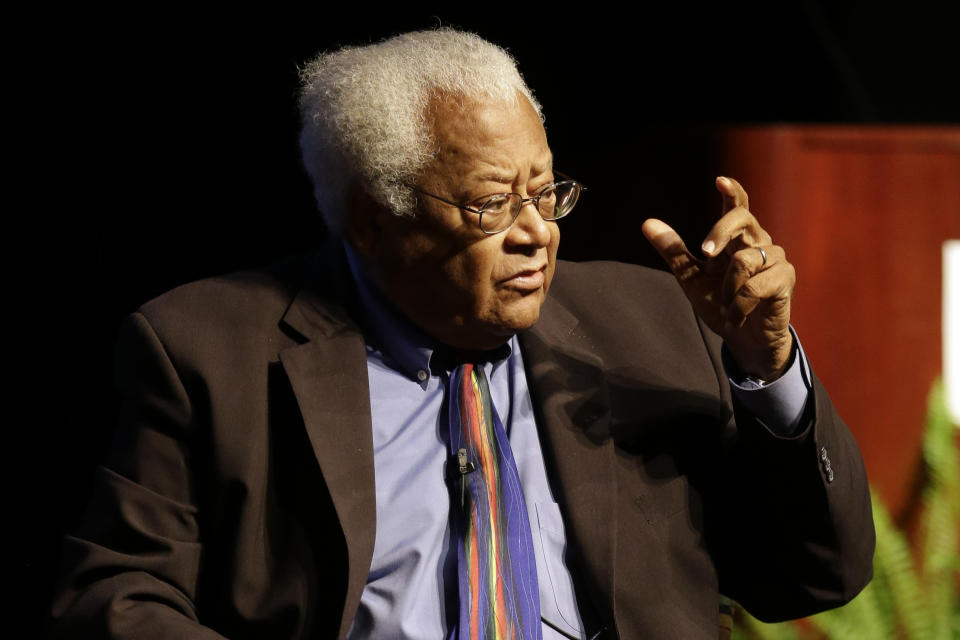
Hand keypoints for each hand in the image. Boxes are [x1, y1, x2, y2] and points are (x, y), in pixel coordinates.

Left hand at [641, 177, 794, 380]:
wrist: (744, 339)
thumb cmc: (722, 305)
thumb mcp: (692, 278)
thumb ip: (674, 251)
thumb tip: (647, 223)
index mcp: (738, 239)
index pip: (738, 206)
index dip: (732, 191)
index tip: (720, 181)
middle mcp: (760, 242)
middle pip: (742, 218)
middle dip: (719, 233)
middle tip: (706, 252)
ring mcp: (776, 258)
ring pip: (743, 260)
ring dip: (727, 289)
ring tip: (728, 304)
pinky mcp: (785, 278)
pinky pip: (753, 286)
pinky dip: (738, 305)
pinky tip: (738, 314)